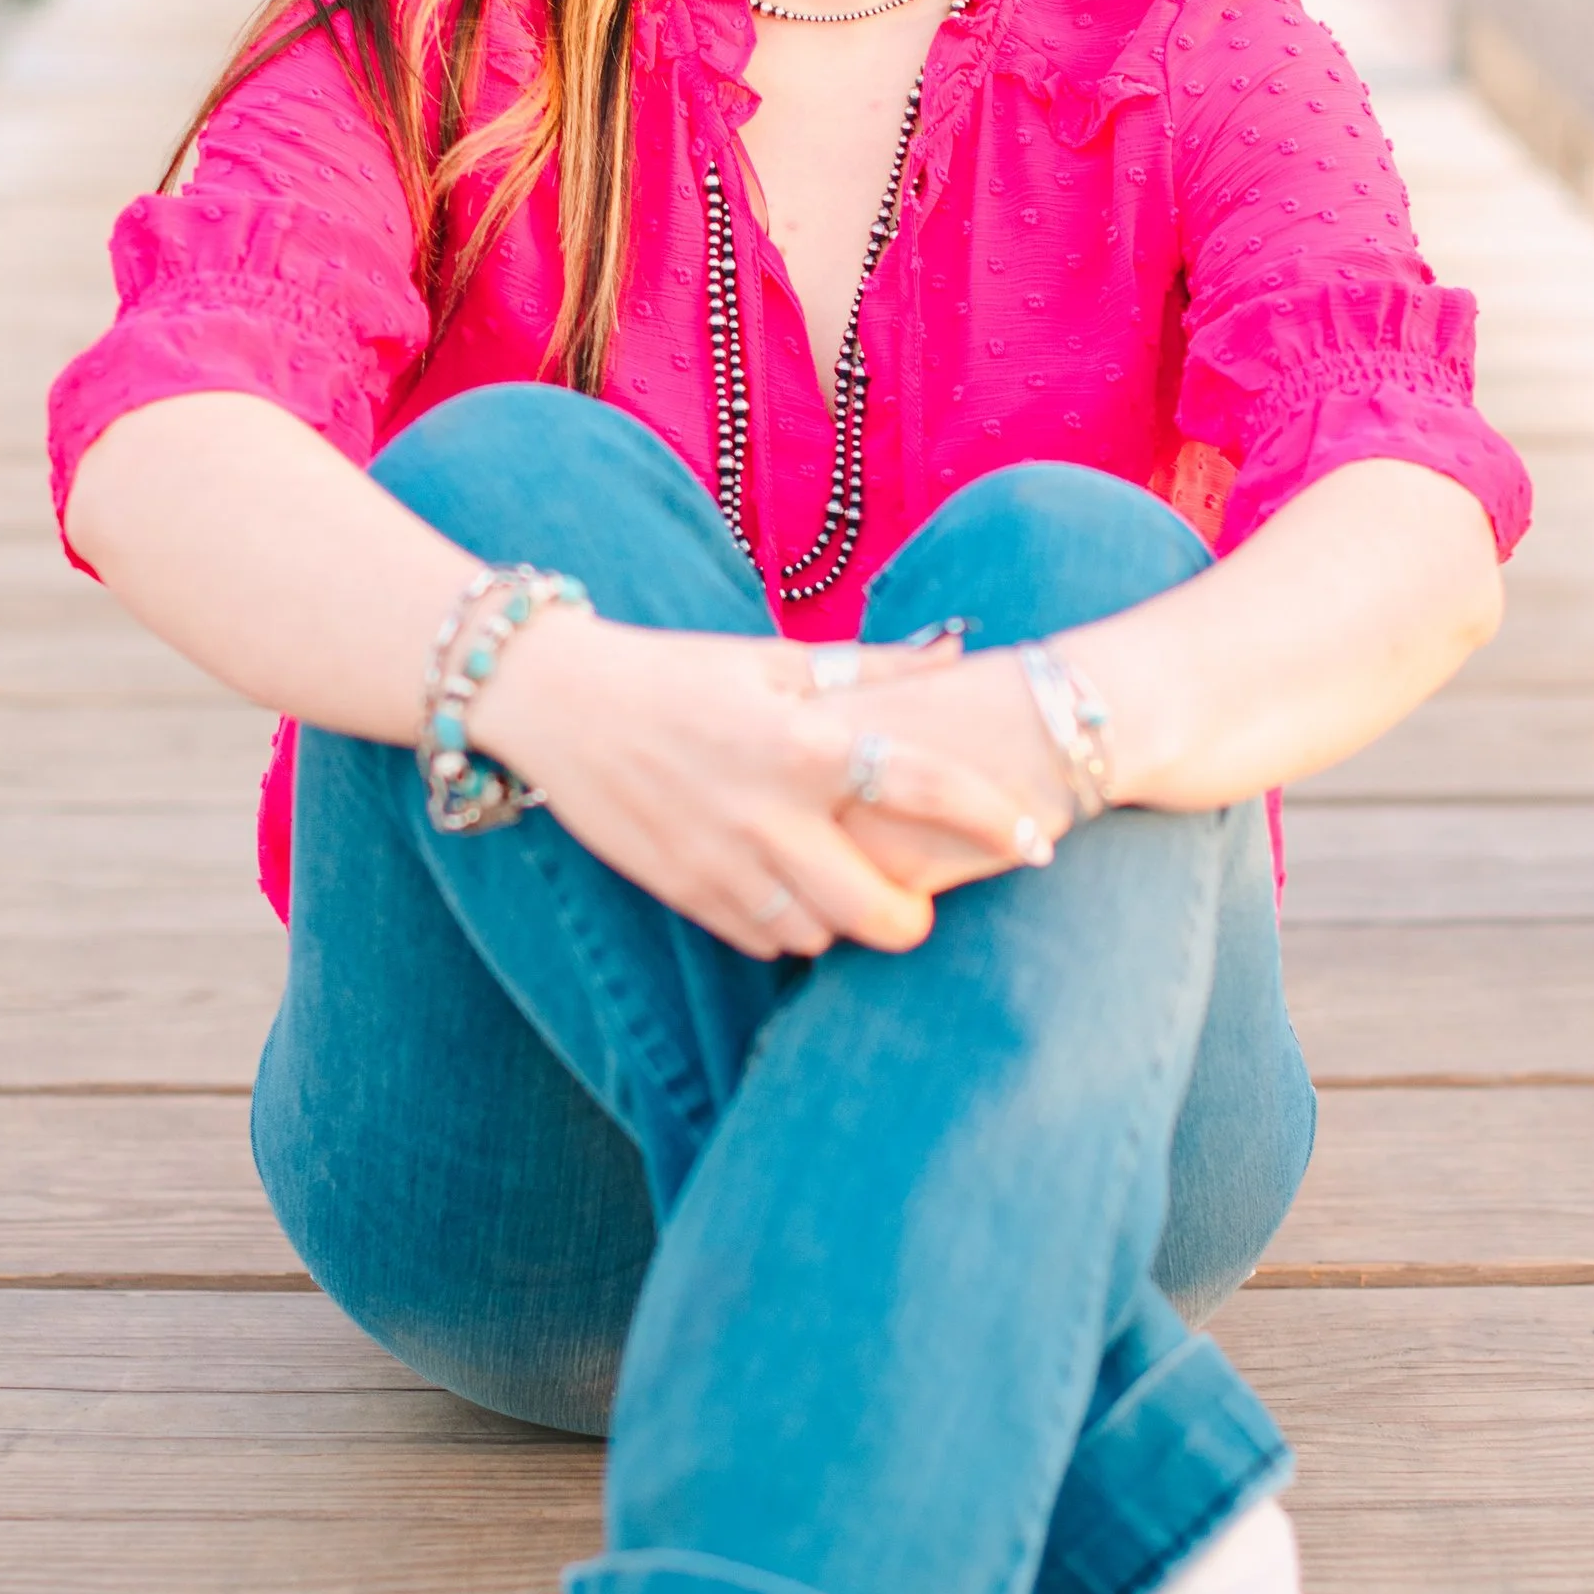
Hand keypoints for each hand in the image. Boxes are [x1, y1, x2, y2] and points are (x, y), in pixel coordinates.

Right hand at [469, 616, 1050, 957]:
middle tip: (920, 900)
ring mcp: (722, 862)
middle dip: (913, 917)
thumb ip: (875, 670)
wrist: (556, 701)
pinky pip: (766, 940)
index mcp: (802, 740)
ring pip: (821, 938)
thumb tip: (961, 652)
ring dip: (846, 923)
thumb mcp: (777, 660)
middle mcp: (767, 810)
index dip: (991, 821)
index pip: (923, 786)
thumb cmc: (680, 672)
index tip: (1037, 844)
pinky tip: (790, 893)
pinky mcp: (686, 893)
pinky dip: (790, 929)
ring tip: (848, 888)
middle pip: (877, 912)